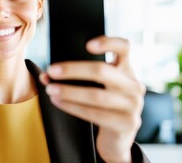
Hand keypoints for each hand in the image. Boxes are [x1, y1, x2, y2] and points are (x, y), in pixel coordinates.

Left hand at [40, 36, 144, 162]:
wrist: (117, 137)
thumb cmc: (102, 106)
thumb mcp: (99, 87)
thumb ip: (81, 76)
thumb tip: (48, 74)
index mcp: (126, 69)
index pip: (124, 47)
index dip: (108, 42)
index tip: (87, 45)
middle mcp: (133, 85)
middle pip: (102, 71)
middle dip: (73, 70)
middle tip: (52, 71)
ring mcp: (133, 105)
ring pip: (96, 95)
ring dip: (69, 91)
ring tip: (50, 89)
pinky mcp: (127, 123)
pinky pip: (95, 114)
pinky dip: (72, 107)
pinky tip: (58, 102)